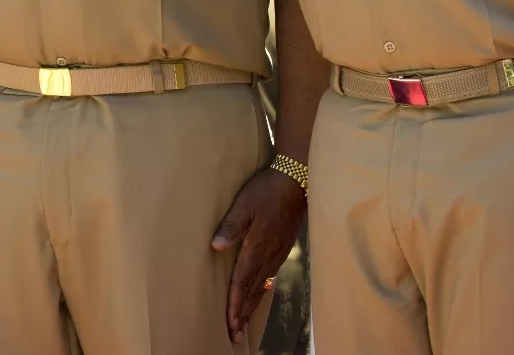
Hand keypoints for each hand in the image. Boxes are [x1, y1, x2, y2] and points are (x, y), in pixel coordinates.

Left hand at [211, 167, 307, 343]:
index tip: (229, 323)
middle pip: (253, 291)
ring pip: (262, 285)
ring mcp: (278, 252)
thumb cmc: (266, 190)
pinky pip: (270, 275)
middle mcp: (269, 255)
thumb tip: (216, 246)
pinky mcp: (283, 246)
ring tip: (243, 322)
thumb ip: (231, 226)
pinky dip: (261, 290)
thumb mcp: (244, 204)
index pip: (242, 283)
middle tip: (235, 334)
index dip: (235, 305)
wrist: (296, 180)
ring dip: (251, 305)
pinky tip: (258, 295)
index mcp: (257, 247)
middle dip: (242, 314)